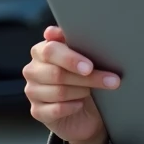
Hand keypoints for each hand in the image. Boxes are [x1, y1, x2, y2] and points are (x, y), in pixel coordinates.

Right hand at [24, 26, 121, 143]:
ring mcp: (32, 91)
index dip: (71, 59)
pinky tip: (80, 104)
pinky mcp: (37, 111)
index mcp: (41, 51)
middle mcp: (33, 70)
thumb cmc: (83, 77)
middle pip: (58, 73)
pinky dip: (72, 107)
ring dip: (82, 92)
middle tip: (111, 81)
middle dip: (87, 78)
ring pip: (59, 92)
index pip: (50, 50)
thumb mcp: (83, 56)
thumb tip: (55, 31)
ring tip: (93, 91)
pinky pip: (56, 110)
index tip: (90, 67)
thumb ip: (74, 41)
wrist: (85, 111)